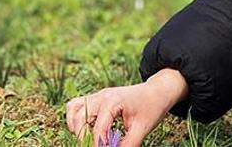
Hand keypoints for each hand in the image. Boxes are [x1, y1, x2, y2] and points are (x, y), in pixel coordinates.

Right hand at [66, 68, 188, 146]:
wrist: (157, 91)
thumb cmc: (151, 108)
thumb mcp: (142, 129)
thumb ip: (128, 144)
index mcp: (113, 102)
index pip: (98, 128)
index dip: (98, 145)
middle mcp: (102, 96)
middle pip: (80, 118)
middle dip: (82, 137)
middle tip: (92, 146)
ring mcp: (98, 95)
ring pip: (74, 109)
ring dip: (75, 126)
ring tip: (85, 139)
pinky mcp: (97, 98)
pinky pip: (76, 105)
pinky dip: (74, 117)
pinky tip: (83, 129)